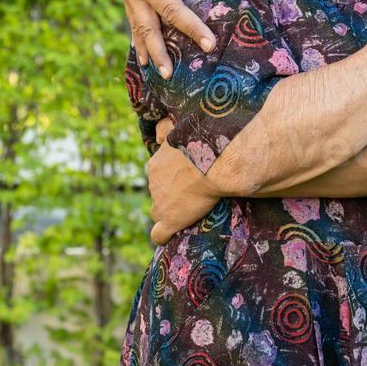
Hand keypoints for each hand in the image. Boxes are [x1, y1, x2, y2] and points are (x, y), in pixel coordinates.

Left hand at [147, 118, 221, 244]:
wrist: (213, 165)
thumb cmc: (201, 146)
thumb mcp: (178, 129)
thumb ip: (164, 130)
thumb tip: (157, 134)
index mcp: (155, 165)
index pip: (158, 175)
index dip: (171, 178)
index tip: (184, 178)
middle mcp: (153, 184)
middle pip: (159, 192)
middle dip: (171, 193)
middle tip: (192, 191)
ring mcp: (159, 203)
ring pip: (160, 210)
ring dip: (171, 210)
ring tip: (191, 209)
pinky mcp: (169, 220)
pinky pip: (159, 234)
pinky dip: (162, 235)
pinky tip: (169, 236)